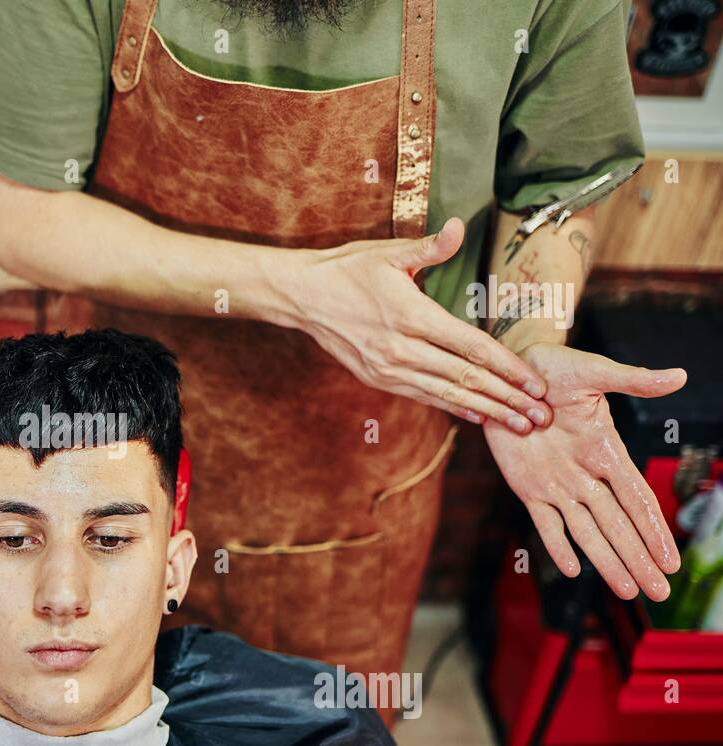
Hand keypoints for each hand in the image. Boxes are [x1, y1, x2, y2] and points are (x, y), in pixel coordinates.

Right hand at [275, 218, 552, 433]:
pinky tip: (479, 415)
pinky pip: (424, 396)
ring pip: (447, 394)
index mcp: (411, 316)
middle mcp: (401, 349)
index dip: (507, 367)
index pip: (470, 347)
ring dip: (487, 410)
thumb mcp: (388, 253)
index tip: (535, 382)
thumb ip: (429, 247)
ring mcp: (388, 368)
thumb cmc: (347, 269)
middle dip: (507, 398)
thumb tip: (459, 226)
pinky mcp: (378, 378)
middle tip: (539, 415)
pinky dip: (454, 408)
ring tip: (519, 424)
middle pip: (465, 378)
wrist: (302, 297)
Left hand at [484, 342, 684, 599]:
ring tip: (629, 592)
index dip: (652, 530)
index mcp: (607, 451)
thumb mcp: (594, 371)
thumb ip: (633, 380)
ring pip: (586, 532)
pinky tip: (573, 570)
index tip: (670, 561)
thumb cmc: (555, 368)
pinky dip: (558, 544)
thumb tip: (678, 376)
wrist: (509, 371)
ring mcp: (557, 484)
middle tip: (658, 592)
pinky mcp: (526, 486)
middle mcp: (586, 474)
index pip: (636, 499)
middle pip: (617, 526)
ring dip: (607, 561)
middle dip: (638, 559)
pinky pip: (545, 522)